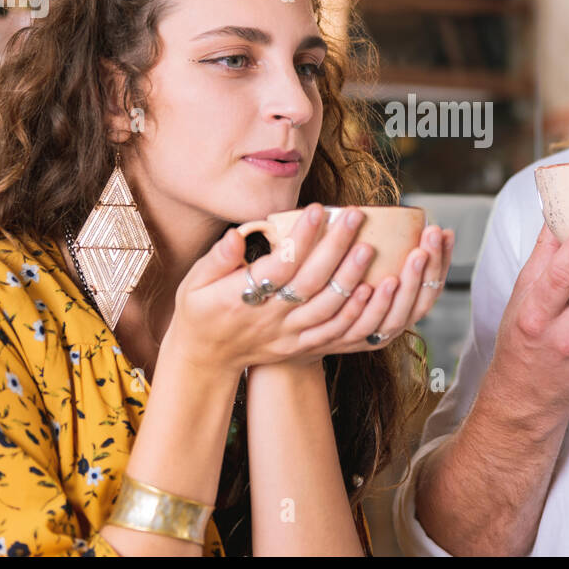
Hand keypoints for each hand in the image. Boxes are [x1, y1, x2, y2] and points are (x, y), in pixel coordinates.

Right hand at [167, 204, 452, 370]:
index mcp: (241, 299)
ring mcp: (289, 336)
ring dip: (352, 278)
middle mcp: (270, 319)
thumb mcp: (194, 282)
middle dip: (336, 247)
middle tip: (355, 215)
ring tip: (369, 246)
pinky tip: (374, 289)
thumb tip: (236, 236)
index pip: (278, 267)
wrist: (206, 359)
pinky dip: (357, 313)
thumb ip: (217, 259)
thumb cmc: (200, 310)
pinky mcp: (303, 347)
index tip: (318, 209)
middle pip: (311, 284)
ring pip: (329, 309)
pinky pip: (336, 333)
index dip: (301, 239)